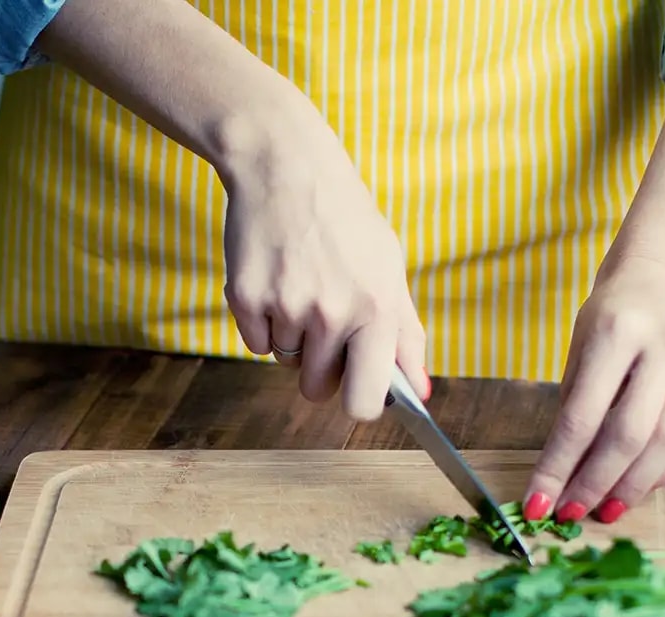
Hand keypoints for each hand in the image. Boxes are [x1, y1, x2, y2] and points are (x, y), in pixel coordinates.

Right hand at [218, 140, 429, 419]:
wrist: (285, 167)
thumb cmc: (345, 219)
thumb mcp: (389, 268)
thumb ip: (406, 335)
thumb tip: (419, 392)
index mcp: (377, 309)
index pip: (364, 402)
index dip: (358, 403)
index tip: (355, 388)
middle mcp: (331, 313)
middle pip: (316, 389)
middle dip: (320, 369)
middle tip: (324, 323)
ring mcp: (285, 307)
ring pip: (285, 362)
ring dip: (292, 337)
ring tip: (301, 285)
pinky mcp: (245, 299)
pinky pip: (255, 343)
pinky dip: (262, 322)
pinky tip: (275, 280)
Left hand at [524, 253, 664, 523]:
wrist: (664, 275)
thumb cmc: (611, 318)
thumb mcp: (579, 350)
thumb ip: (575, 409)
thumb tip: (562, 481)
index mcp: (617, 331)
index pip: (582, 416)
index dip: (558, 468)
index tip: (538, 504)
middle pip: (631, 434)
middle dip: (597, 483)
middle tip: (574, 514)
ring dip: (634, 485)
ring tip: (607, 509)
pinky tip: (641, 484)